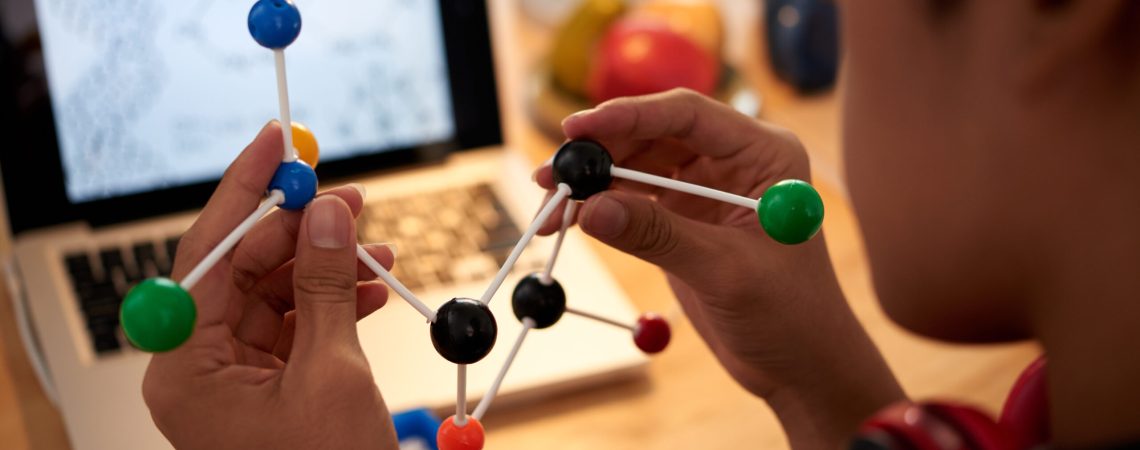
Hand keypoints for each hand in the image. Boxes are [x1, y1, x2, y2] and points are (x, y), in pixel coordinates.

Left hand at [142, 122, 398, 448]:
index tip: (272, 143)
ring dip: (330, 267)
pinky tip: (376, 285)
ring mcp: (236, 380)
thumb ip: (327, 285)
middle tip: (351, 196)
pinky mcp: (271, 387)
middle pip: (242, 271)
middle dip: (301, 231)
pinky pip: (298, 326)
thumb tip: (327, 211)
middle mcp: (200, 370)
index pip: (204, 257)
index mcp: (185, 371)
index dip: (243, 194)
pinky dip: (338, 303)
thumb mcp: (333, 373)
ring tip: (379, 245)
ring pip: (276, 295)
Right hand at [536, 89, 902, 445]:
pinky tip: (568, 223)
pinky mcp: (682, 217)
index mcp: (763, 154)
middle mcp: (732, 161)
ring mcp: (704, 187)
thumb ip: (659, 236)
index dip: (628, 116)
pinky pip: (631, 200)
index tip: (576, 129)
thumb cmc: (791, 315)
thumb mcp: (726, 272)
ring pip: (634, 166)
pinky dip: (599, 210)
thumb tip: (589, 210)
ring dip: (591, 184)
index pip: (687, 116)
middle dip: (599, 154)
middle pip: (651, 135)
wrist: (800, 366)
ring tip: (550, 209)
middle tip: (550, 177)